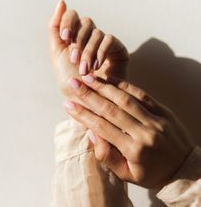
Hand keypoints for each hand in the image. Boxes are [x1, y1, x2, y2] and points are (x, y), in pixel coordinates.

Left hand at [48, 0, 128, 99]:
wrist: (86, 100)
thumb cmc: (70, 80)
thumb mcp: (57, 53)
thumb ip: (55, 29)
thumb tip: (62, 2)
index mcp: (75, 36)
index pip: (73, 16)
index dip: (68, 22)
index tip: (64, 37)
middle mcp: (89, 37)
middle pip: (86, 22)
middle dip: (78, 41)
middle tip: (75, 60)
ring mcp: (104, 43)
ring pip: (97, 33)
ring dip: (88, 51)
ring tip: (85, 70)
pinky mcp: (117, 49)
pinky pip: (109, 40)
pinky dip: (100, 52)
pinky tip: (96, 67)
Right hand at [63, 74, 194, 188]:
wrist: (185, 168)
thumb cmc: (153, 173)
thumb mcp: (128, 175)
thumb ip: (108, 156)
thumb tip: (92, 134)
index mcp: (134, 150)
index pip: (102, 127)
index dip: (83, 115)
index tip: (68, 105)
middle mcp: (144, 132)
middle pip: (110, 109)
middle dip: (89, 95)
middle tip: (73, 83)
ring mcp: (155, 119)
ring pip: (124, 99)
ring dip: (104, 86)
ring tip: (88, 78)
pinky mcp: (162, 110)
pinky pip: (141, 94)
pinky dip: (124, 85)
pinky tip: (110, 79)